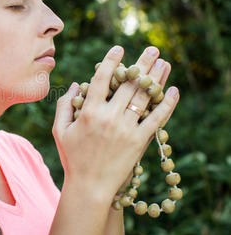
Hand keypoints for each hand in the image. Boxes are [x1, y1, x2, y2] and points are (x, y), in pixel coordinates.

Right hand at [52, 46, 179, 199]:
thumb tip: (76, 83)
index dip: (111, 61)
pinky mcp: (139, 141)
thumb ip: (64, 105)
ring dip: (156, 77)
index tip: (119, 48)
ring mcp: (125, 128)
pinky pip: (156, 119)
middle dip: (141, 63)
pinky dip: (167, 104)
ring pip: (143, 97)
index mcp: (88, 112)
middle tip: (153, 49)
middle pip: (128, 84)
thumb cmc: (72, 158)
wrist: (90, 186)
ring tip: (164, 63)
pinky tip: (173, 90)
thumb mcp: (60, 131)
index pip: (101, 79)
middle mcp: (108, 116)